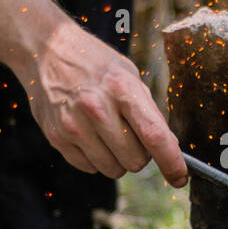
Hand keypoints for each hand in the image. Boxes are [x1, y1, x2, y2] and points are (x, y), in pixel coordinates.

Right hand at [24, 23, 188, 187]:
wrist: (47, 50)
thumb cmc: (95, 64)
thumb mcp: (128, 76)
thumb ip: (148, 111)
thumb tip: (169, 147)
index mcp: (121, 89)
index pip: (154, 136)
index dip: (172, 162)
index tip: (180, 178)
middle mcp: (97, 109)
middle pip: (135, 160)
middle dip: (140, 154)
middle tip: (130, 134)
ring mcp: (74, 125)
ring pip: (113, 170)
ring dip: (117, 159)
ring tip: (108, 132)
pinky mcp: (57, 138)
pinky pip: (90, 168)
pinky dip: (95, 158)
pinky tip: (89, 134)